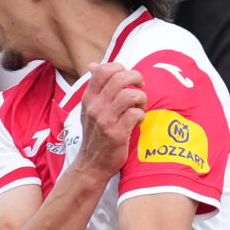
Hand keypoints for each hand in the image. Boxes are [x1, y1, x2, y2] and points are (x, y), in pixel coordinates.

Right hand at [76, 61, 145, 177]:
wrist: (91, 164)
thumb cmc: (95, 135)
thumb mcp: (88, 109)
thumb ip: (94, 88)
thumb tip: (93, 65)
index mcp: (89, 98)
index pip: (102, 70)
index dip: (119, 67)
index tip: (127, 77)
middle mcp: (95, 107)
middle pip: (119, 78)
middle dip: (136, 78)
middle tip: (140, 86)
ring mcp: (105, 120)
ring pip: (129, 95)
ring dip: (141, 98)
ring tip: (140, 106)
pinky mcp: (116, 134)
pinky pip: (135, 114)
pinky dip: (141, 115)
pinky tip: (138, 120)